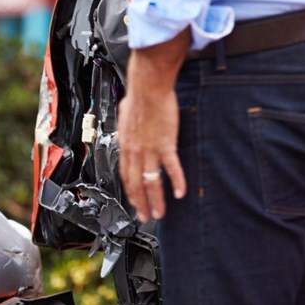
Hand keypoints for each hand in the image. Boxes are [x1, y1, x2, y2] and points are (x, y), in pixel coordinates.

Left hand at [117, 86, 187, 220]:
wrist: (148, 88)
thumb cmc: (139, 97)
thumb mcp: (125, 116)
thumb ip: (126, 127)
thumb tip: (125, 128)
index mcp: (126, 145)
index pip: (125, 175)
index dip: (129, 191)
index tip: (133, 201)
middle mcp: (135, 151)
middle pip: (136, 184)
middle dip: (140, 204)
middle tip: (144, 217)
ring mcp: (150, 150)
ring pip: (151, 181)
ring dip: (156, 200)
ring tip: (159, 213)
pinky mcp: (165, 144)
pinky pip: (171, 168)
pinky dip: (176, 181)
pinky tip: (180, 192)